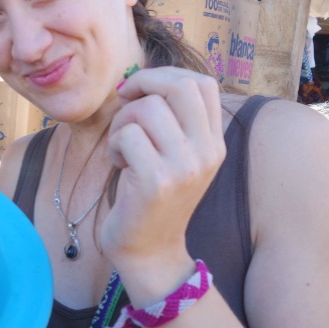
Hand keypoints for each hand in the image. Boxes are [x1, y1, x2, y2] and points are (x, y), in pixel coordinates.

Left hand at [100, 67, 224, 268]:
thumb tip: (143, 79)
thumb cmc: (151, 198)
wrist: (149, 252)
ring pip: (148, 108)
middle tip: (123, 101)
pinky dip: (114, 144)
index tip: (140, 90)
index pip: (202, 83)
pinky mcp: (157, 181)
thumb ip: (172, 120)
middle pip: (180, 86)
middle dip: (143, 84)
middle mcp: (207, 152)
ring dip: (123, 122)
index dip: (165, 75)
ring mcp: (185, 167)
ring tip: (122, 147)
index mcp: (214, 142)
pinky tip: (119, 165)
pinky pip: (127, 135)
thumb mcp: (175, 156)